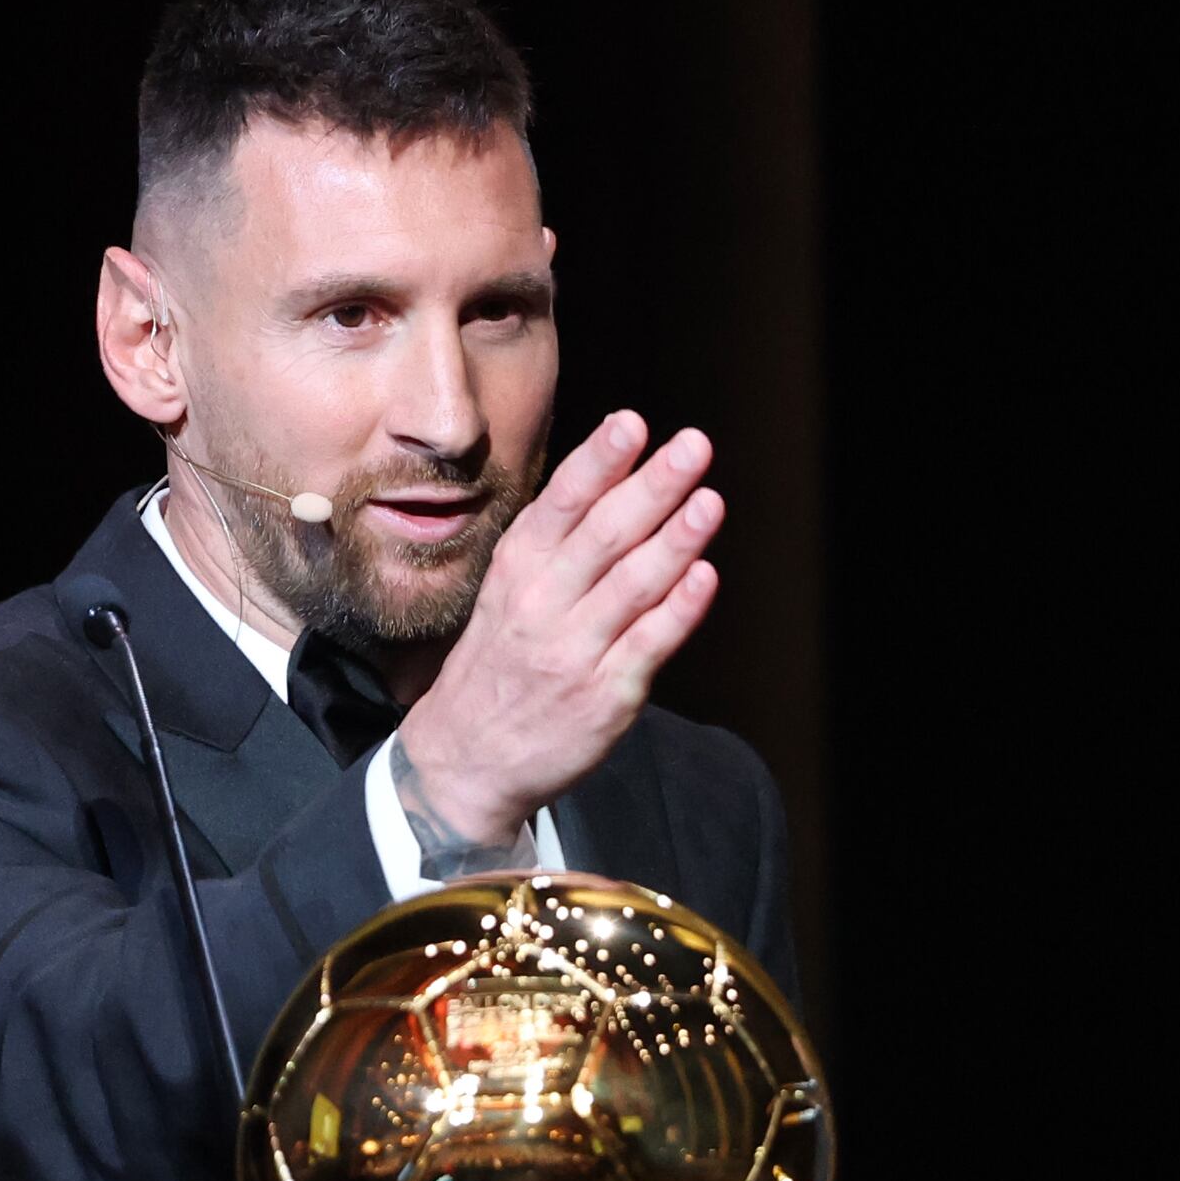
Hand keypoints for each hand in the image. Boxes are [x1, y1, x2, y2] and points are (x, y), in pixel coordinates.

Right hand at [393, 412, 726, 849]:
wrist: (469, 758)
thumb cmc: (501, 662)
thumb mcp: (508, 591)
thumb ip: (557, 541)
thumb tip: (613, 475)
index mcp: (517, 570)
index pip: (563, 502)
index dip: (601, 460)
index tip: (633, 423)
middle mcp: (543, 605)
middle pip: (606, 533)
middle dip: (654, 486)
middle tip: (694, 446)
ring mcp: (576, 651)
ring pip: (634, 584)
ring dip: (677, 539)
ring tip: (710, 501)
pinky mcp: (607, 695)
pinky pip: (649, 644)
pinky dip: (679, 608)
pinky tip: (705, 576)